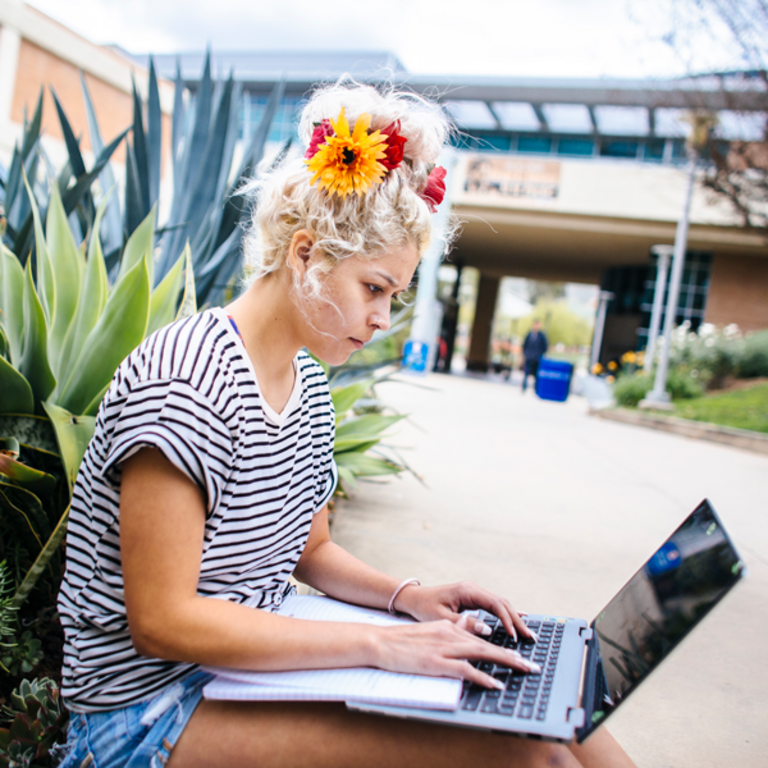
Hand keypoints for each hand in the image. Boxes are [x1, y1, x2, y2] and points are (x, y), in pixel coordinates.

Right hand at [371, 617, 538, 688]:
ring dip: (505, 662)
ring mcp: (445, 648)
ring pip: (482, 653)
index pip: (482, 636)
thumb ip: (454, 626)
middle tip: (533, 666)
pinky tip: (496, 683)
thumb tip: (472, 623)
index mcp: (450, 627)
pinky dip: (483, 676)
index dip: (503, 646)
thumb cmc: (404, 640)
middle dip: (513, 656)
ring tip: (524, 670)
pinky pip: (465, 670)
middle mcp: (451, 634)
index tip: (521, 655)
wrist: (381, 641)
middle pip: (488, 644)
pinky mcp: (437, 662)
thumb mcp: (432, 628)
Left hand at [393, 580, 533, 642]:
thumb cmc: (425, 607)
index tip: (515, 636)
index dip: (508, 620)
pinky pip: (494, 606)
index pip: (496, 604)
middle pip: (503, 603)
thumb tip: (488, 629)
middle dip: (517, 620)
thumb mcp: (442, 618)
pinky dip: (506, 614)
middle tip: (531, 636)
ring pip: (501, 604)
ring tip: (527, 633)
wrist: (414, 598)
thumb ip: (465, 624)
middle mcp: (474, 588)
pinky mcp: (473, 598)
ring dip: (514, 618)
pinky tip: (517, 620)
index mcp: (468, 590)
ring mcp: (475, 592)